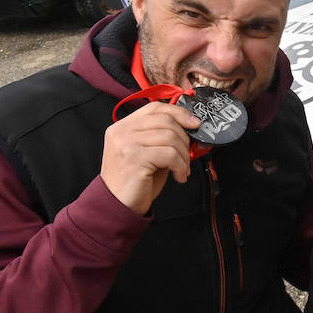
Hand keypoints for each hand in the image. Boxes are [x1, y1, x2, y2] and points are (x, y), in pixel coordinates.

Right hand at [100, 101, 199, 215]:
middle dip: (184, 139)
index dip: (179, 112)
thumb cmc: (136, 180)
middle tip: (187, 156)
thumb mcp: (147, 152)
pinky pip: (169, 154)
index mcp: (123, 126)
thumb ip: (161, 136)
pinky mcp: (134, 158)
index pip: (155, 107)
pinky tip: (179, 176)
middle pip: (166, 121)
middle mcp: (122, 131)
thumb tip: (191, 127)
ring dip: (183, 155)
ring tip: (182, 169)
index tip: (195, 123)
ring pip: (170, 137)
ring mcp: (126, 143)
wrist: (117, 205)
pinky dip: (180, 165)